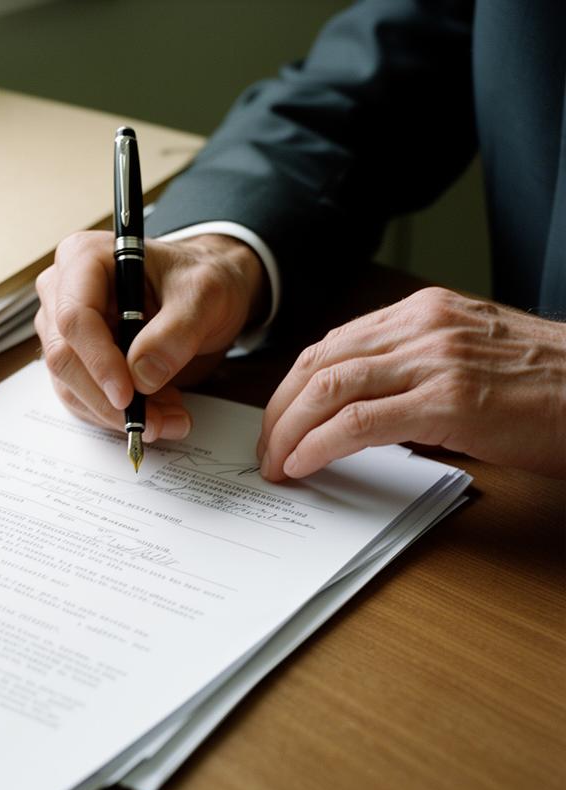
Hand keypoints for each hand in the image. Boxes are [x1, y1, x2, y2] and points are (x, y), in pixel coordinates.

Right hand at [35, 231, 267, 440]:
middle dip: (109, 399)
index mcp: (84, 259)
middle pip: (65, 358)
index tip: (129, 396)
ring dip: (117, 414)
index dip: (98, 362)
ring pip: (71, 386)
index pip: (74, 318)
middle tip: (156, 422)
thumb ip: (176, 332)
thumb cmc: (199, 281)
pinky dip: (118, 416)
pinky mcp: (76, 360)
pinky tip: (157, 412)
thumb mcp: (205, 295)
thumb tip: (141, 376)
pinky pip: (83, 399)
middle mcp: (63, 292)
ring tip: (170, 417)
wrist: (202, 295)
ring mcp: (63, 330)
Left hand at [258, 288, 565, 479]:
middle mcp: (422, 325)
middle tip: (264, 448)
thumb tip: (356, 410)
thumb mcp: (469, 359)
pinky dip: (319, 445)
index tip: (277, 421)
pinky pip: (358, 421)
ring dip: (289, 431)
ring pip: (328, 387)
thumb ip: (413, 371)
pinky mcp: (449, 400)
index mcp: (423, 312)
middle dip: (279, 411)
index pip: (331, 345)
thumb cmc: (547, 386)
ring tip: (275, 464)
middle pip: (318, 363)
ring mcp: (435, 359)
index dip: (292, 387)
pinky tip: (303, 464)